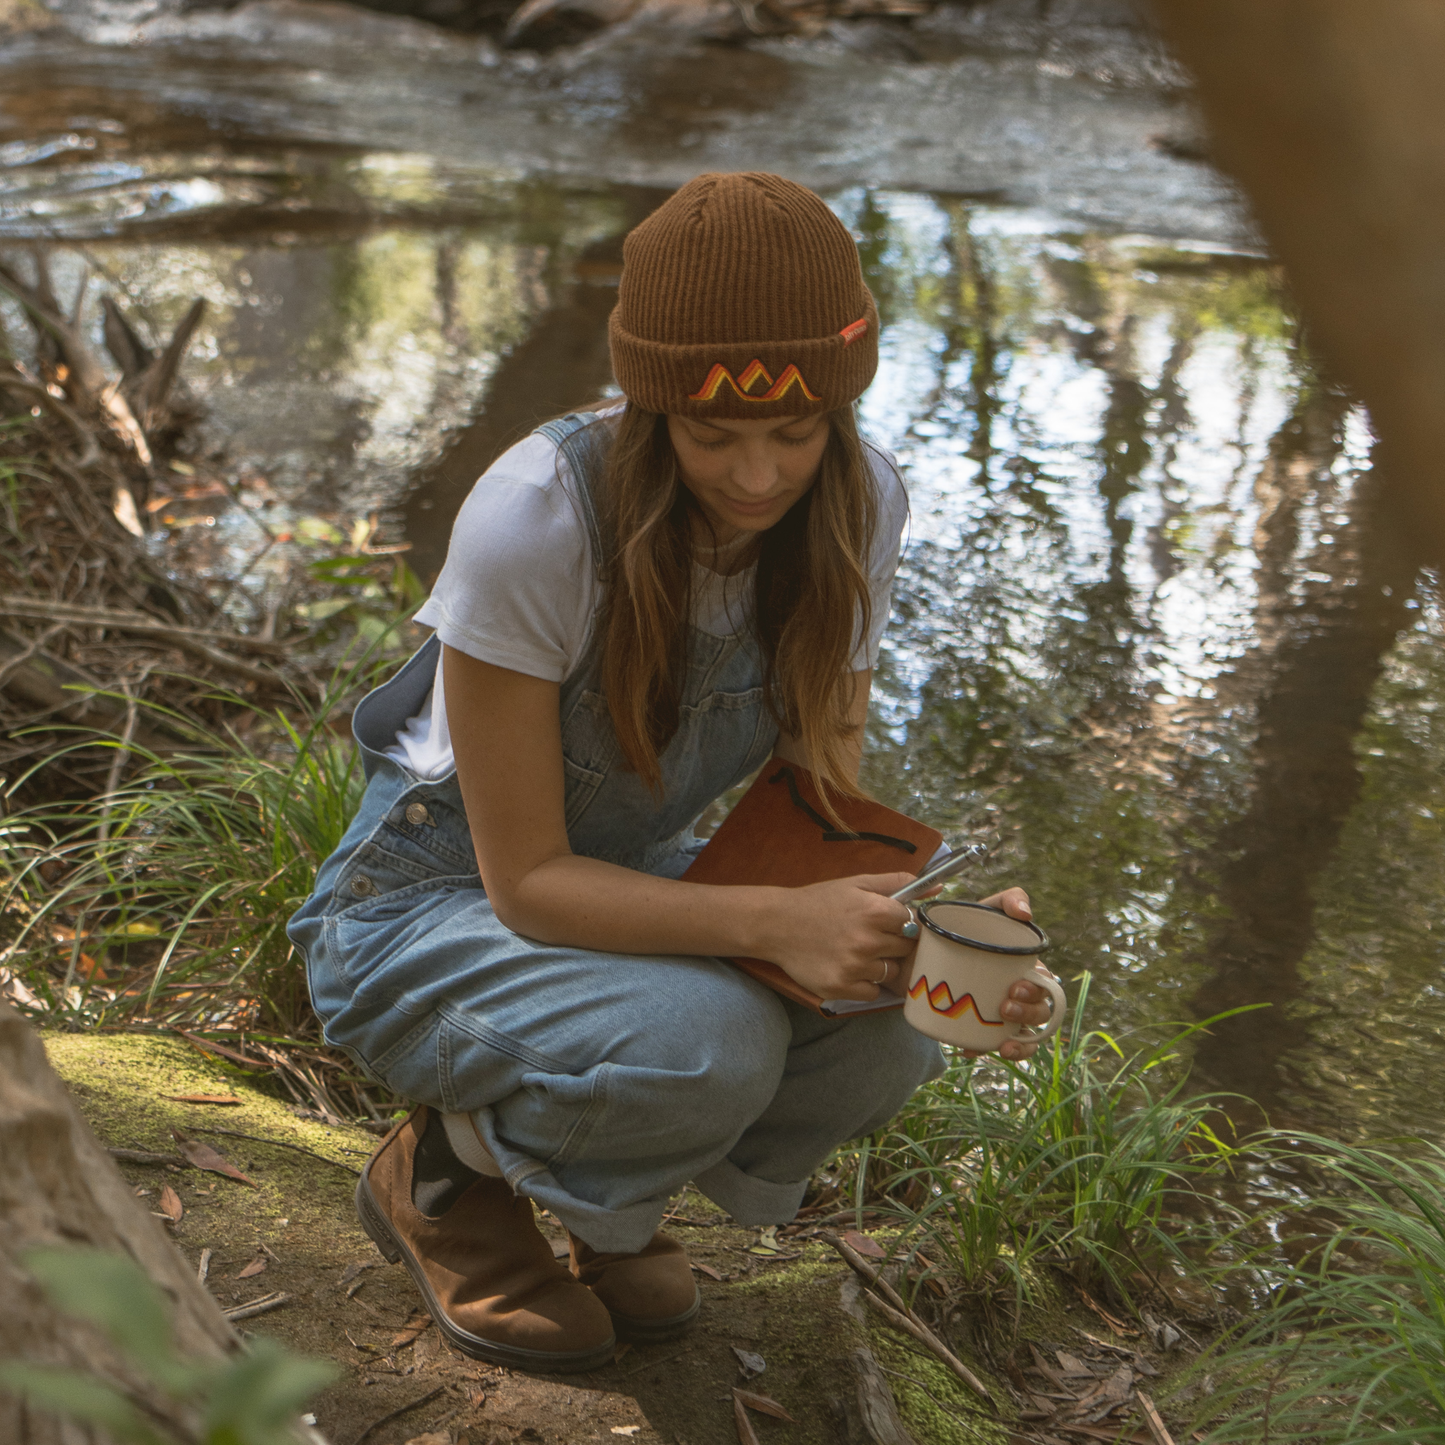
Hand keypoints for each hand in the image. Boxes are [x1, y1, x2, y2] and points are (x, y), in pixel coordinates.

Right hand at [759, 873, 918, 1001]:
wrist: (777, 924)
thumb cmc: (819, 901)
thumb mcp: (856, 883)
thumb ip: (897, 882)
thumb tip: (937, 887)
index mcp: (875, 911)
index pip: (913, 925)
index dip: (902, 924)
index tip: (888, 923)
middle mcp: (868, 941)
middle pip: (905, 950)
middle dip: (893, 944)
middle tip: (870, 937)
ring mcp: (854, 967)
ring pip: (890, 972)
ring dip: (879, 964)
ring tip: (856, 952)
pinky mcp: (841, 988)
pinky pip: (872, 992)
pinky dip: (865, 983)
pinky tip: (848, 968)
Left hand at [965, 886, 1053, 1061]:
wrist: (916, 946)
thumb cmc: (960, 926)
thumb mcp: (983, 908)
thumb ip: (1007, 899)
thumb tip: (1025, 913)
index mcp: (1025, 967)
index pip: (1047, 984)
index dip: (1039, 992)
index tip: (1017, 988)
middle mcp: (1018, 992)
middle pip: (1040, 1012)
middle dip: (1029, 1014)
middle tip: (1005, 1007)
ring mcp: (1001, 1012)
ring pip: (1026, 1034)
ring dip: (1021, 1042)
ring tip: (1003, 1041)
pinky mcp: (980, 1024)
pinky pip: (992, 1045)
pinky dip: (985, 1050)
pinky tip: (972, 1051)